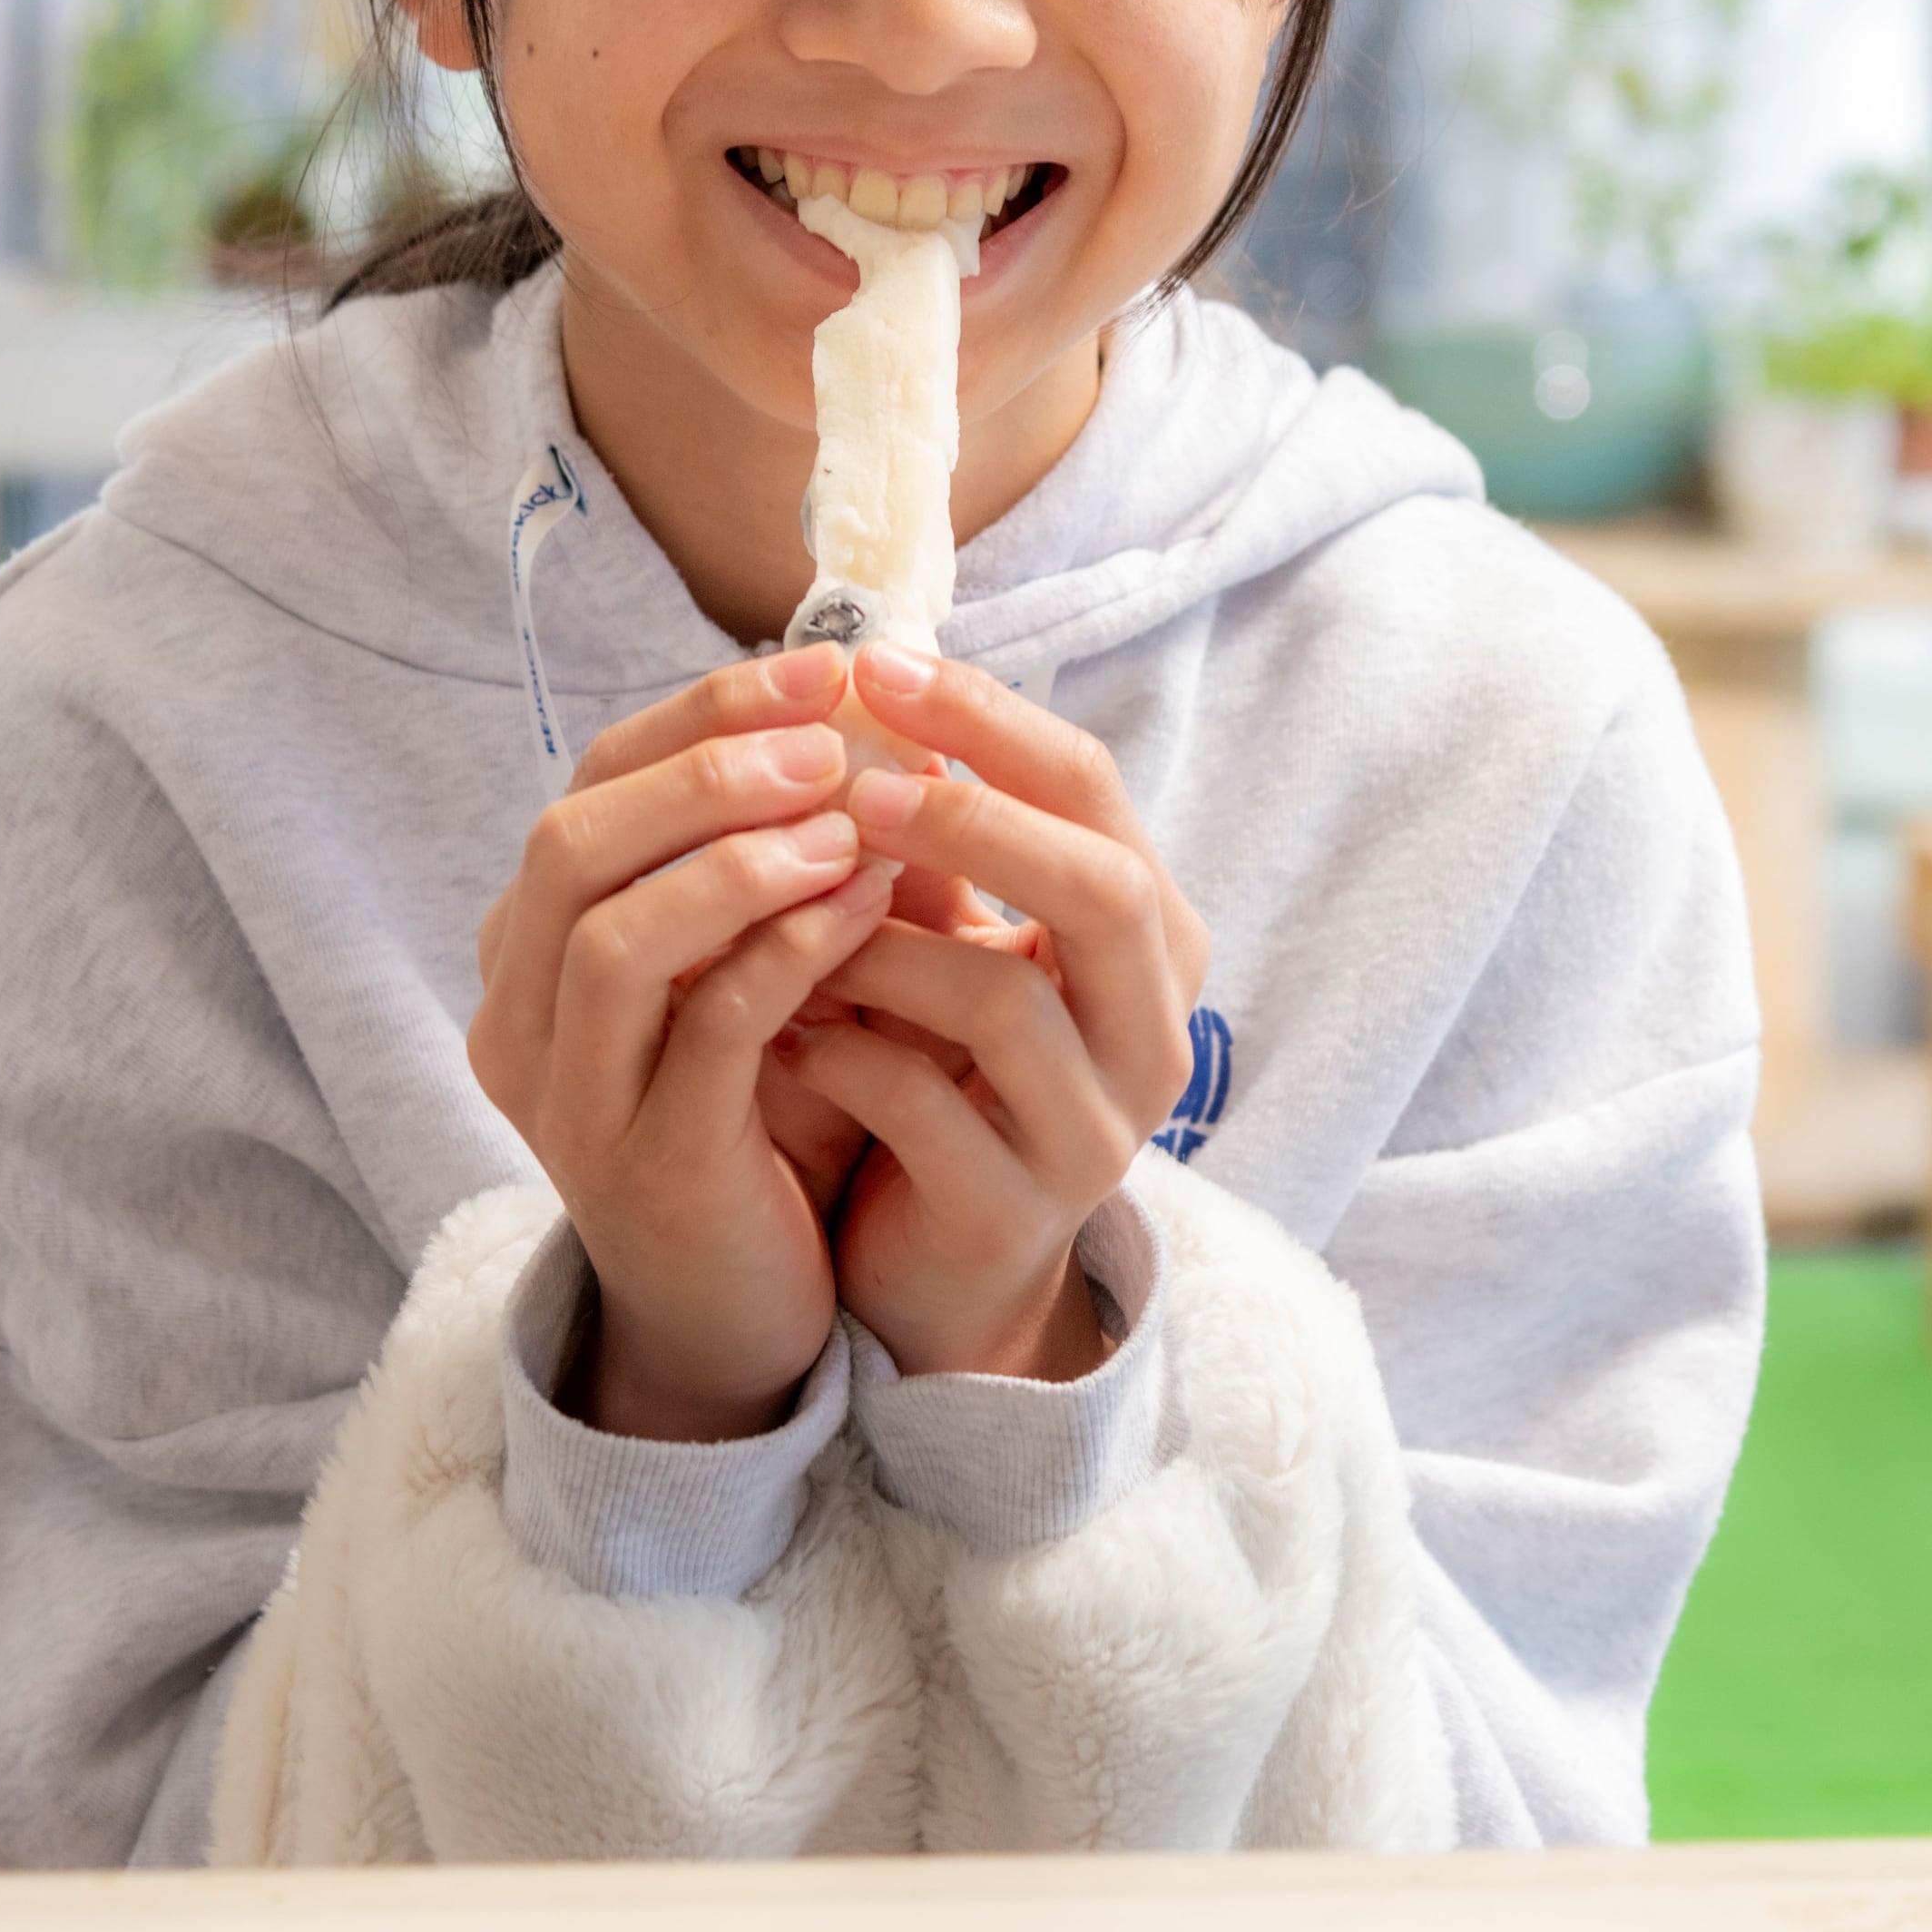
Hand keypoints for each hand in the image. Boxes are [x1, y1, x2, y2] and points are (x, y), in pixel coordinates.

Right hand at [464, 645, 896, 1439]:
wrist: (738, 1318)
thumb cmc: (754, 1119)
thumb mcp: (750, 970)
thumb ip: (777, 855)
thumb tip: (876, 710)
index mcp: (530, 951)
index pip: (589, 786)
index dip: (702, 716)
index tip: (824, 667)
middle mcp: (519, 1019)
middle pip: (571, 846)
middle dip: (708, 769)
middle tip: (832, 732)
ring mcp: (570, 1101)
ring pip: (612, 937)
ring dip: (740, 854)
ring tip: (853, 814)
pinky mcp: (646, 1168)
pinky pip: (704, 1032)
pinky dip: (786, 948)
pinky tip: (865, 901)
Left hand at [776, 644, 1207, 1382]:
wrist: (940, 1267)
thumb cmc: (941, 1069)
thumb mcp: (950, 940)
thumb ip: (932, 838)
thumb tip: (858, 678)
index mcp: (1149, 937)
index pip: (1095, 789)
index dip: (988, 719)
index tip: (877, 664)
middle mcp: (1150, 1031)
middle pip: (1101, 888)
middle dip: (972, 819)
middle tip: (852, 784)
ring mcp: (1094, 1132)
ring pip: (1007, 1003)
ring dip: (881, 947)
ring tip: (791, 920)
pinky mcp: (1014, 1213)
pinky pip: (928, 1110)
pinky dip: (844, 1056)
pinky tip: (781, 1029)